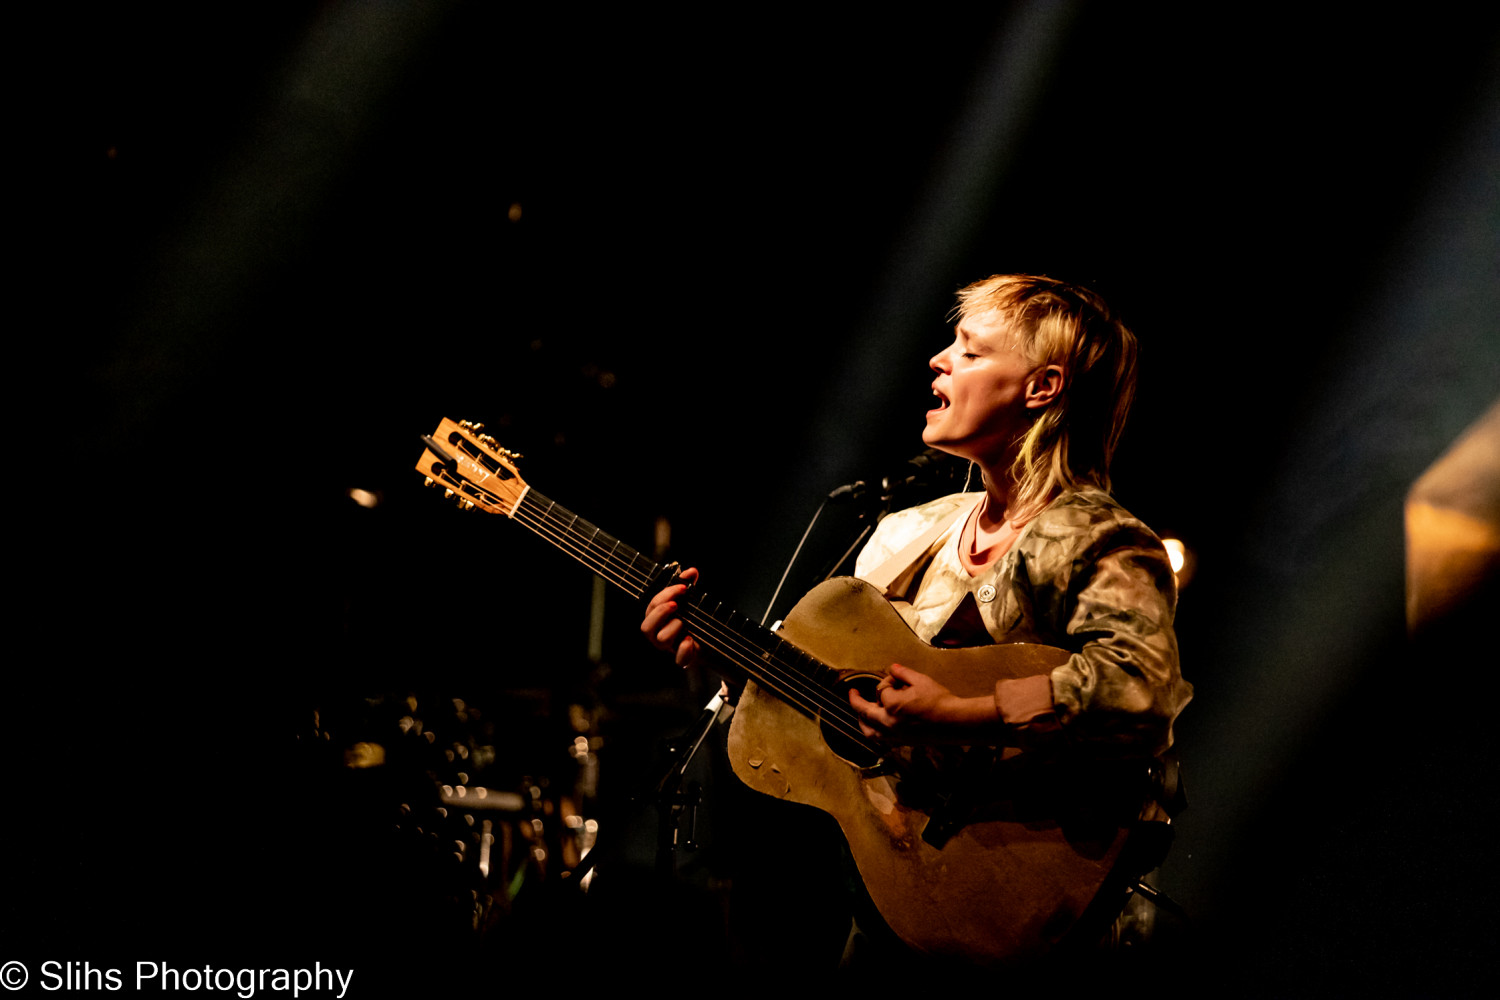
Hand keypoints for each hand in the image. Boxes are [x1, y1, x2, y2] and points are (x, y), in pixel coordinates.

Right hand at [641, 566, 700, 667]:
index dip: (665, 594)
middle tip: (676, 604)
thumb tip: (691, 571)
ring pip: (660, 641)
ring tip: (684, 622)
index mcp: (657, 620)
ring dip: (671, 628)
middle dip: (660, 612)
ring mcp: (670, 648)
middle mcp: (658, 634)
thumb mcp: (690, 602)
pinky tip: (690, 640)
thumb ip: (688, 586)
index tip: (684, 587)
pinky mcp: (684, 659)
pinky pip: (679, 660)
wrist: (710, 643)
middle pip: (646, 627)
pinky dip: (684, 650)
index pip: (652, 606)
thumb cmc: (693, 620)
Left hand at [848, 663, 997, 743]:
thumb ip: (903, 673)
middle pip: (865, 712)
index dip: (888, 681)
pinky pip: (880, 739)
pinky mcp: (901, 742)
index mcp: (892, 705)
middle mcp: (888, 722)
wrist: (954, 723)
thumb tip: (892, 668)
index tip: (897, 678)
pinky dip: (873, 732)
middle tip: (852, 693)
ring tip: (859, 714)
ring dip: (861, 721)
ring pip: (869, 731)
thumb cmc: (939, 700)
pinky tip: (875, 727)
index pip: (881, 689)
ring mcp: (894, 734)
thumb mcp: (921, 680)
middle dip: (856, 701)